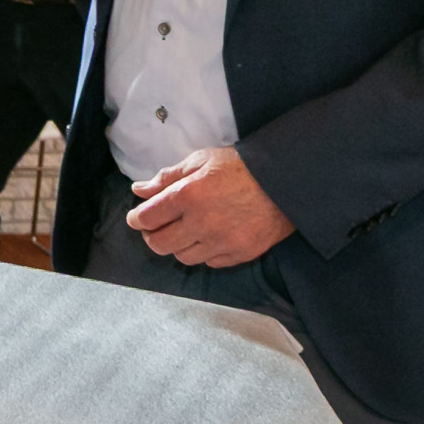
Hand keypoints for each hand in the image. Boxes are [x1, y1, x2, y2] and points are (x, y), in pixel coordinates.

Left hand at [126, 146, 295, 267]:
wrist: (286, 181)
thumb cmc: (240, 167)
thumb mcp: (200, 161)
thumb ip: (167, 177)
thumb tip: (139, 190)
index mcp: (188, 196)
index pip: (146, 218)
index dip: (137, 218)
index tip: (138, 216)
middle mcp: (202, 223)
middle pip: (160, 244)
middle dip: (153, 235)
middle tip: (158, 226)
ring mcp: (222, 242)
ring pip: (183, 257)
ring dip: (178, 245)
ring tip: (185, 230)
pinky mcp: (240, 253)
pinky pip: (210, 262)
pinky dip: (203, 252)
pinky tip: (208, 237)